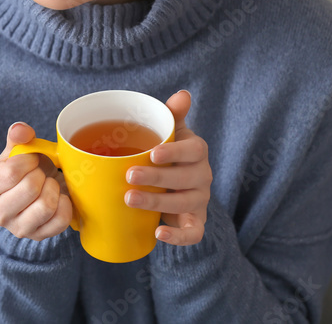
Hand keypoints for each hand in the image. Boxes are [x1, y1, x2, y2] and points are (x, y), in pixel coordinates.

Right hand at [0, 122, 73, 240]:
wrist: (34, 191)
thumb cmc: (22, 169)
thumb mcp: (16, 150)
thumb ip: (18, 136)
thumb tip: (21, 130)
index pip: (11, 172)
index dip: (28, 160)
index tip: (31, 159)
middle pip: (29, 188)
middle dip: (41, 174)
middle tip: (40, 172)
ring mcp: (17, 229)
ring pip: (45, 206)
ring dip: (53, 188)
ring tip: (49, 183)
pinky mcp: (38, 237)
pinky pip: (60, 220)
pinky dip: (65, 204)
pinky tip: (59, 196)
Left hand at [123, 90, 211, 245]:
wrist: (173, 184)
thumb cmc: (168, 153)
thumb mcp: (170, 133)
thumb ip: (173, 115)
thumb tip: (183, 95)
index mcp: (196, 152)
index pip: (195, 150)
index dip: (175, 152)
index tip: (152, 153)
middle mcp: (202, 176)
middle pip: (186, 178)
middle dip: (157, 178)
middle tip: (129, 175)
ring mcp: (199, 200)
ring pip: (184, 203)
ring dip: (157, 202)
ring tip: (129, 198)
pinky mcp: (194, 222)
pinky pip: (194, 233)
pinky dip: (178, 237)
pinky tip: (159, 233)